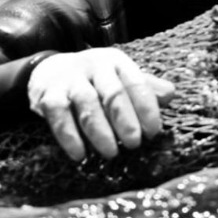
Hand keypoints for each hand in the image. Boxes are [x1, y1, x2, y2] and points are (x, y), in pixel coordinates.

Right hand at [27, 48, 172, 161]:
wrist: (49, 69)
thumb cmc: (95, 79)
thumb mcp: (120, 77)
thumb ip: (145, 87)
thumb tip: (170, 94)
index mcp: (117, 62)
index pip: (136, 83)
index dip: (147, 108)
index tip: (153, 132)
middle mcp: (94, 66)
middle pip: (113, 93)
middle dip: (125, 120)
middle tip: (134, 143)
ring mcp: (70, 79)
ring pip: (87, 104)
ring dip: (100, 131)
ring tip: (111, 152)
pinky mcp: (47, 94)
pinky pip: (59, 116)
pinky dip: (69, 136)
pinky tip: (80, 154)